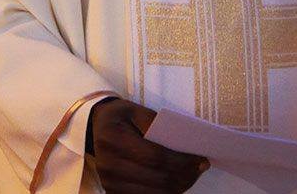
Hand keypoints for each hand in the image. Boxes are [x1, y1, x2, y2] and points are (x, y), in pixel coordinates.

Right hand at [88, 98, 208, 192]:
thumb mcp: (135, 110)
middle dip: (186, 175)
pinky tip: (175, 183)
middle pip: (159, 179)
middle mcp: (108, 164)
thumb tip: (185, 145)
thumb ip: (156, 124)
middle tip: (200, 167)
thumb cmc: (120, 118)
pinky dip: (166, 193)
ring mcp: (109, 182)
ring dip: (179, 187)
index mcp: (113, 139)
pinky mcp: (113, 192)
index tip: (201, 158)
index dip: (182, 161)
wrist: (95, 128)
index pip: (156, 157)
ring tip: (190, 174)